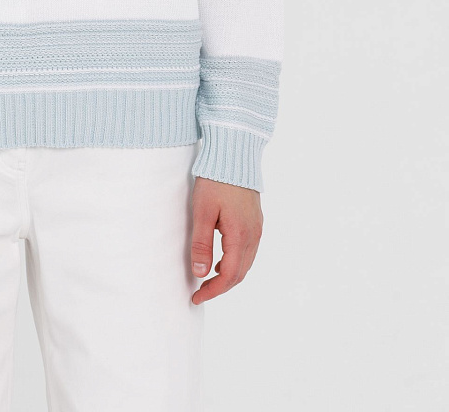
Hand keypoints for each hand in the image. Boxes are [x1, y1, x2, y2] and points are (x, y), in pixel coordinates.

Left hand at [189, 176, 262, 304]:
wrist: (234, 155)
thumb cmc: (215, 181)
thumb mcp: (202, 212)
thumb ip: (201, 244)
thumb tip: (201, 274)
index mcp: (241, 236)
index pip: (230, 276)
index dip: (213, 291)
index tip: (197, 297)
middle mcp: (254, 235)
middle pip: (240, 273)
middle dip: (221, 287)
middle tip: (200, 292)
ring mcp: (257, 228)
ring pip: (246, 263)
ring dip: (229, 275)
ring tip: (208, 279)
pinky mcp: (256, 221)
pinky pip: (248, 250)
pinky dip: (236, 261)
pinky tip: (222, 259)